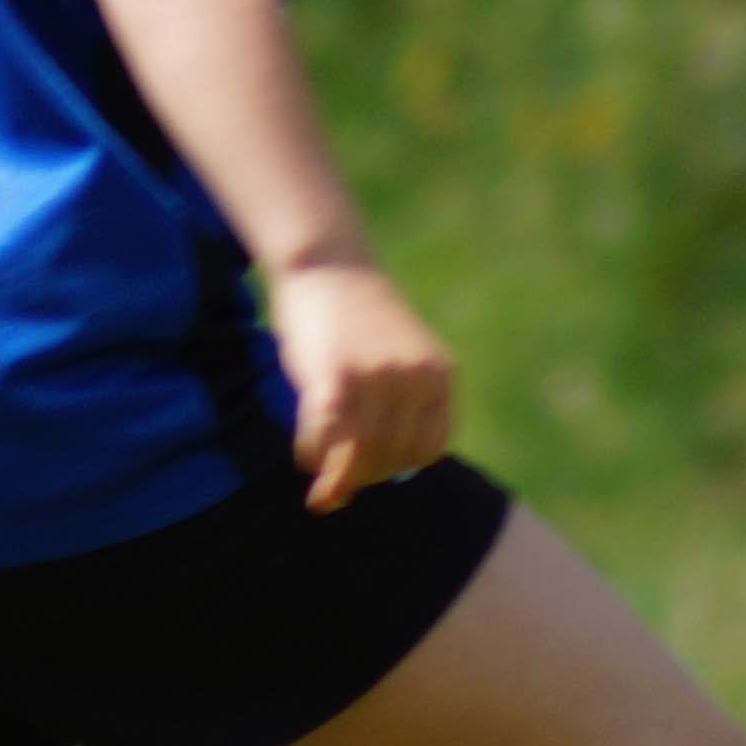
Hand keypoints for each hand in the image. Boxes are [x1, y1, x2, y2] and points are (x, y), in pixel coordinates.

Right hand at [275, 256, 453, 511]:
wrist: (328, 261)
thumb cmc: (357, 314)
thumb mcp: (401, 354)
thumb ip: (403, 402)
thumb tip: (372, 473)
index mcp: (441, 374)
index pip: (429, 448)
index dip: (400, 467)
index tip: (374, 470)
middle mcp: (416, 378)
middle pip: (393, 456)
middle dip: (364, 476)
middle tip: (337, 482)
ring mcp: (376, 378)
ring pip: (359, 455)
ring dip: (336, 478)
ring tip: (319, 483)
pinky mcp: (334, 376)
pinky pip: (324, 438)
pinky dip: (312, 456)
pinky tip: (305, 458)